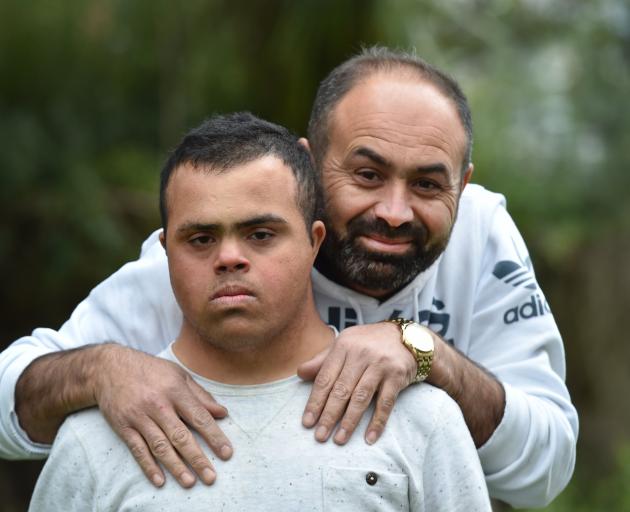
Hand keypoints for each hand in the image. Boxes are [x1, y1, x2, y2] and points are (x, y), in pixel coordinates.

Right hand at [94, 345, 232, 487]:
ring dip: (176, 466)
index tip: (227, 453)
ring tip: (190, 482)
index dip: (214, 436)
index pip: (199, 417)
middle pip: (181, 436)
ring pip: (160, 446)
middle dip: (197, 458)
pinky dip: (149, 466)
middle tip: (211, 477)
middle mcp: (158, 405)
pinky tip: (160, 480)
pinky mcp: (123, 427)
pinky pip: (138, 450)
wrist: (109, 368)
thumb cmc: (151, 370)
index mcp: (175, 390)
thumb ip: (201, 396)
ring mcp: (139, 417)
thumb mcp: (179, 375)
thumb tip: (222, 412)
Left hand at [297, 322, 415, 444]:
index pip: (325, 378)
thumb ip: (323, 360)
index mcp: (343, 346)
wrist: (407, 337)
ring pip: (361, 397)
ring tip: (339, 439)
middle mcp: (361, 354)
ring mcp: (380, 365)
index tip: (307, 422)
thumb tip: (300, 373)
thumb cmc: (368, 344)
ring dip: (349, 421)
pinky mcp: (397, 376)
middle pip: (341, 390)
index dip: (315, 402)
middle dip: (329, 415)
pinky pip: (386, 403)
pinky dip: (377, 422)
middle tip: (320, 436)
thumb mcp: (344, 345)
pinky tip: (369, 438)